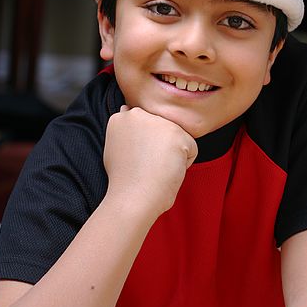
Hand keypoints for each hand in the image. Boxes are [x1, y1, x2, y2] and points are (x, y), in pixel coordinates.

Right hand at [103, 105, 197, 219]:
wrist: (132, 198)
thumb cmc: (125, 181)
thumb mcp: (115, 146)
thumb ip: (125, 128)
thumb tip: (126, 108)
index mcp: (122, 117)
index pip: (146, 126)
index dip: (144, 147)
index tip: (136, 160)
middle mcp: (138, 113)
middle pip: (163, 130)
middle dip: (159, 147)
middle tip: (145, 165)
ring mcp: (158, 122)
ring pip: (177, 138)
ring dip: (171, 154)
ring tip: (154, 168)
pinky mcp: (177, 133)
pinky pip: (191, 150)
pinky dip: (184, 164)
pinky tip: (166, 170)